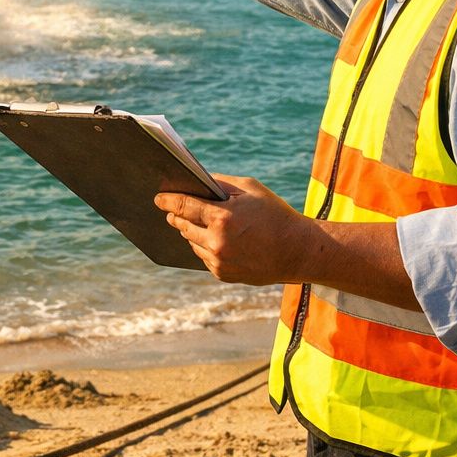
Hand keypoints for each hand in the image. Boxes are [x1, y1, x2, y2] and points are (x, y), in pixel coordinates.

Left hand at [154, 174, 304, 284]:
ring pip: (191, 242)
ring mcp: (219, 261)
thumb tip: (197, 182)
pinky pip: (204, 257)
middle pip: (182, 226)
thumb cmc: (275, 214)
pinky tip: (213, 239)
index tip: (158, 198)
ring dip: (190, 232)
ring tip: (194, 223)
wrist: (297, 251)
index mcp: (222, 217)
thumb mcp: (250, 189)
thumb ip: (220, 183)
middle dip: (176, 216)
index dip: (167, 200)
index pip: (183, 206)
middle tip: (171, 210)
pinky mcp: (223, 275)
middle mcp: (216, 242)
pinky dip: (205, 247)